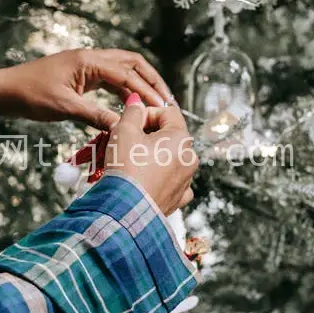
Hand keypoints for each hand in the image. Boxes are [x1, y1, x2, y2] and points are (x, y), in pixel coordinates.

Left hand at [0, 48, 171, 130]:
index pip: (127, 73)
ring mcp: (86, 65)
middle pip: (132, 63)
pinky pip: (110, 79)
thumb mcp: (64, 108)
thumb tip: (123, 127)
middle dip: (151, 80)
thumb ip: (95, 116)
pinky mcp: (81, 76)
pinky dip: (124, 90)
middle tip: (167, 100)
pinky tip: (131, 105)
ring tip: (155, 103)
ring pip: (123, 70)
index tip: (162, 108)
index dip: (147, 91)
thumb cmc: (30, 95)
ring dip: (140, 85)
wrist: (5, 91)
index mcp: (88, 60)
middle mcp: (90, 58)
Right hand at [103, 95, 197, 216]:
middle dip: (148, 135)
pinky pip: (171, 182)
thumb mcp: (123, 131)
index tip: (131, 122)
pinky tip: (145, 180)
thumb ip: (132, 112)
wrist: (124, 210)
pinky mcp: (178, 199)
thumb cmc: (126, 169)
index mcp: (181, 138)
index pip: (168, 112)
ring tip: (131, 162)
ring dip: (153, 156)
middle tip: (127, 141)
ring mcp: (186, 180)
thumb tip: (137, 101)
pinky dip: (159, 178)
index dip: (147, 113)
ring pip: (170, 159)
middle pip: (169, 136)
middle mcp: (189, 159)